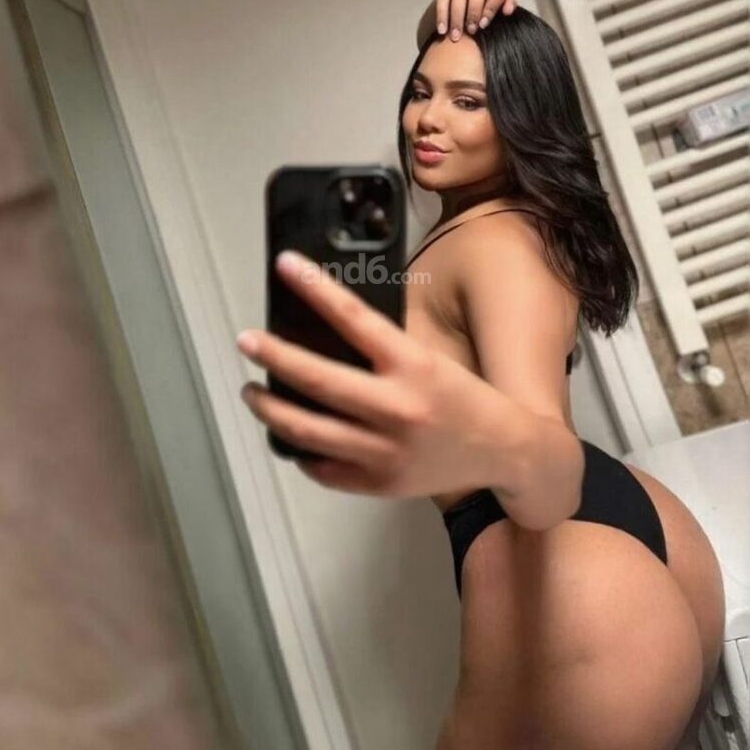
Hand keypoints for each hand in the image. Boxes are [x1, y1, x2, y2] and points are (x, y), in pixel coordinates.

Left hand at [236, 250, 505, 497]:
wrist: (504, 452)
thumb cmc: (464, 397)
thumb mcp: (431, 358)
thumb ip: (385, 349)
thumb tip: (326, 329)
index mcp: (413, 366)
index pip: (354, 318)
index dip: (315, 289)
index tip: (285, 265)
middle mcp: (396, 408)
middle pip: (317, 379)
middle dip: (273, 356)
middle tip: (245, 341)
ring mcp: (384, 452)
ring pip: (307, 431)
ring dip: (270, 409)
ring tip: (252, 393)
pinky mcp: (378, 484)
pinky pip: (323, 469)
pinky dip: (300, 450)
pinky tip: (290, 435)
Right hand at [420, 0, 515, 46]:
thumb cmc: (487, 0)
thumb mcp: (500, 1)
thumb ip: (507, 4)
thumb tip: (508, 11)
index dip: (491, 8)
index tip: (483, 25)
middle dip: (473, 11)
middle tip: (471, 30)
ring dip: (457, 16)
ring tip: (455, 35)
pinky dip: (442, 14)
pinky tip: (442, 29)